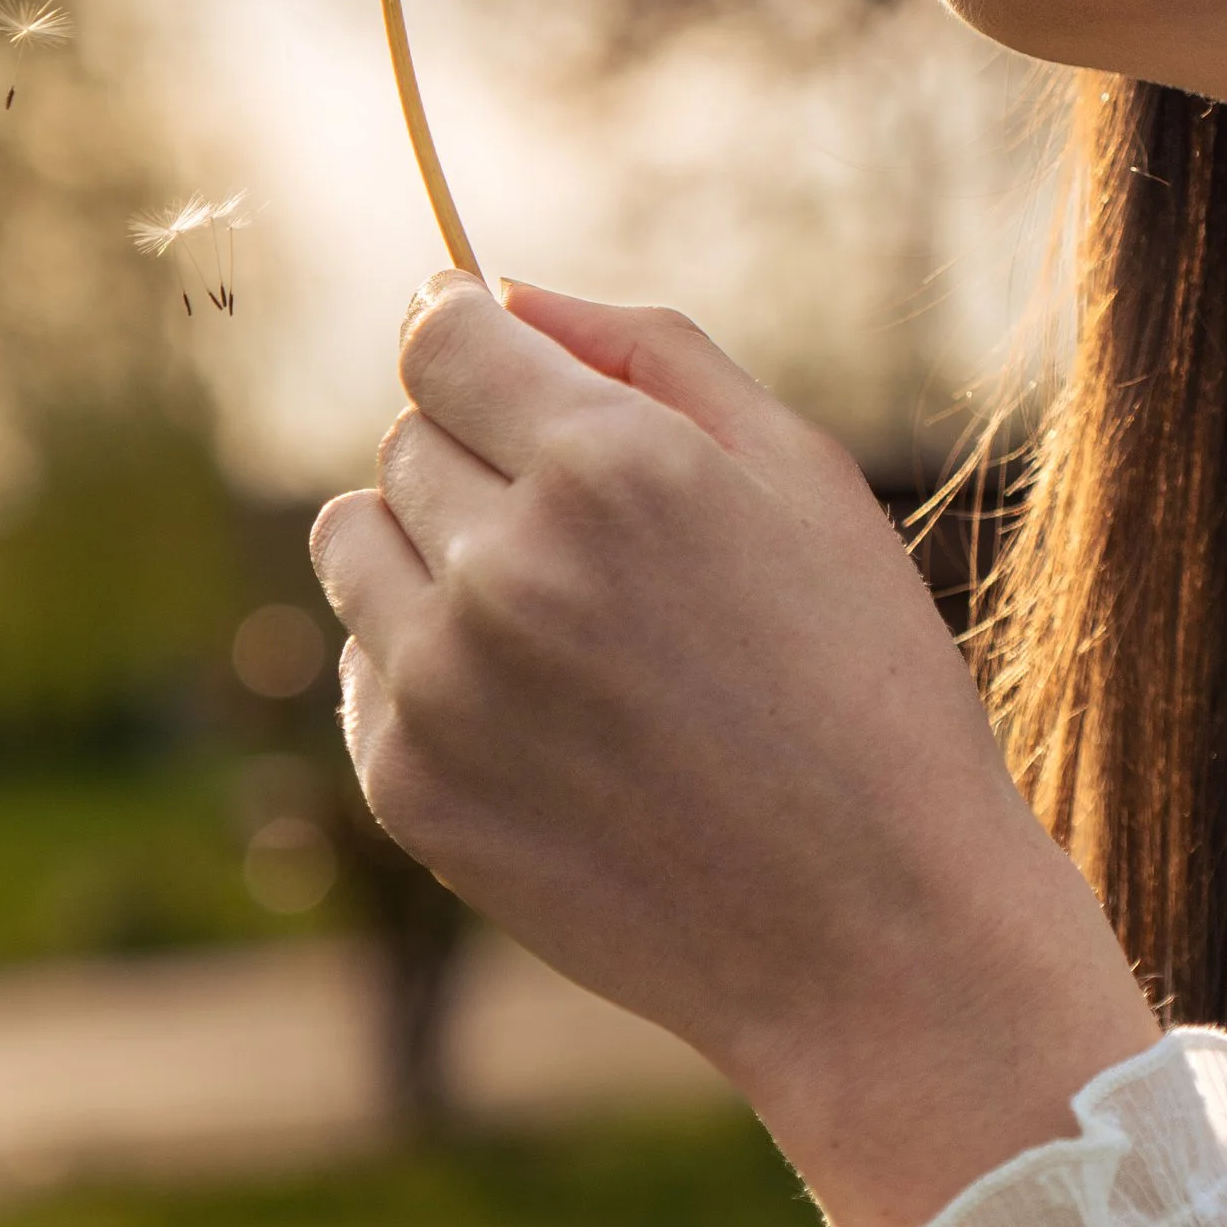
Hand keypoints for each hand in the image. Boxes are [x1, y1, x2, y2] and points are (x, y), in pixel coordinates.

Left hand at [310, 273, 1155, 1226]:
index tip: (490, 357)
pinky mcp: (410, 788)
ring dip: (428, 550)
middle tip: (593, 536)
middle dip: (479, 454)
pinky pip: (363, 664)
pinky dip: (426, 666)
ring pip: (355, 541)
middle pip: (404, 438)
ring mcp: (444, 685)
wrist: (872, 935)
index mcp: (609, 465)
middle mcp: (504, 565)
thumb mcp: (800, 477)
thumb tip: (507, 291)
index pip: (439, 335)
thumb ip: (649, 352)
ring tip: (551, 617)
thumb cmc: (862, 686)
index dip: (464, 333)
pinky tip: (543, 717)